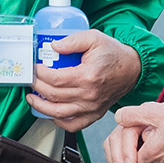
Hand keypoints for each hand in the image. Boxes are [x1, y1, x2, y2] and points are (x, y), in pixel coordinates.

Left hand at [25, 30, 140, 131]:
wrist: (133, 68)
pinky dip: (59, 122)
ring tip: (32, 98)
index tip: (34, 68)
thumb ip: (72, 40)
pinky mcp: (94, 114)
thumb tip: (54, 46)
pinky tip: (49, 114)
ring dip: (41, 108)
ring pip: (59, 113)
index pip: (56, 79)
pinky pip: (74, 125)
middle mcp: (89, 95)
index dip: (40, 74)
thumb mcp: (94, 37)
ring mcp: (92, 107)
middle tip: (30, 80)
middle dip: (37, 87)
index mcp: (88, 76)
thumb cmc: (114, 53)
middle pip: (54, 96)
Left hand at [103, 98, 163, 162]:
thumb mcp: (157, 110)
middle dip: (133, 154)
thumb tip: (119, 118)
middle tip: (138, 136)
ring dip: (144, 157)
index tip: (132, 134)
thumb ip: (133, 115)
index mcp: (154, 154)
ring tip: (149, 137)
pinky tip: (160, 140)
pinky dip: (155, 157)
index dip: (125, 149)